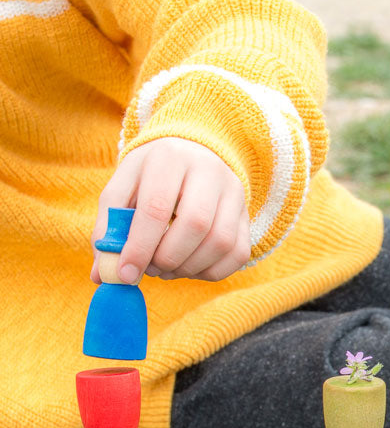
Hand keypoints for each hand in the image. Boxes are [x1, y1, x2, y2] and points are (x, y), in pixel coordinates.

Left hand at [90, 138, 250, 283]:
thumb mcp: (124, 188)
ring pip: (221, 243)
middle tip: (150, 268)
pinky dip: (210, 272)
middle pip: (196, 225)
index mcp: (170, 157)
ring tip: (167, 267)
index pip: (157, 207)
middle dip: (167, 258)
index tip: (125, 274)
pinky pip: (238, 255)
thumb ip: (109, 228)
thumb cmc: (152, 175)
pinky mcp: (247, 216)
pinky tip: (189, 266)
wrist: (193, 153)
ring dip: (189, 268)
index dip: (139, 247)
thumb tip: (103, 274)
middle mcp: (210, 171)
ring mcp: (235, 193)